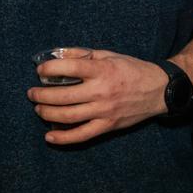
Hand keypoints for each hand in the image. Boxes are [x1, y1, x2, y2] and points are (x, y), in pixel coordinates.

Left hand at [28, 49, 169, 144]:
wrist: (159, 90)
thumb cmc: (132, 69)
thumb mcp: (109, 55)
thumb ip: (83, 54)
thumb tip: (56, 55)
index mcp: (103, 70)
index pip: (69, 68)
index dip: (49, 69)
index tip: (40, 71)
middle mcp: (102, 91)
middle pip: (62, 96)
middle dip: (40, 95)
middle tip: (32, 94)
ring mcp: (104, 111)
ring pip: (67, 116)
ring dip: (46, 113)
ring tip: (38, 109)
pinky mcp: (108, 126)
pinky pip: (81, 135)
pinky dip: (63, 138)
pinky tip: (49, 136)